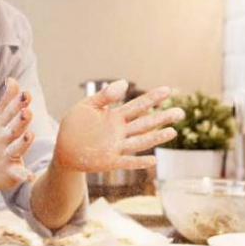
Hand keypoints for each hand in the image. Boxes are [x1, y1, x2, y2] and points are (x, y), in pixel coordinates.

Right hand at [0, 78, 35, 189]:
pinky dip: (24, 175)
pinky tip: (31, 176)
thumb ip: (8, 100)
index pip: (10, 111)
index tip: (26, 94)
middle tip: (26, 111)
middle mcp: (2, 139)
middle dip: (20, 120)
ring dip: (22, 143)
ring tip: (29, 135)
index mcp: (1, 124)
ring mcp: (5, 155)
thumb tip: (12, 78)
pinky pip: (18, 174)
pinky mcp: (10, 172)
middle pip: (12, 128)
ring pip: (15, 149)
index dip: (18, 103)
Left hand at [54, 80, 184, 172]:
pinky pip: (127, 162)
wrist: (64, 149)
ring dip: (156, 137)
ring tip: (173, 131)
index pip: (137, 106)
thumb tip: (124, 82)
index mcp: (114, 116)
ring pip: (140, 141)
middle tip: (180, 112)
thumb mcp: (86, 106)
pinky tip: (152, 161)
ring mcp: (116, 147)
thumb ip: (104, 96)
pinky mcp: (110, 161)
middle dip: (161, 118)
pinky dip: (139, 162)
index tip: (167, 90)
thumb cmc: (75, 126)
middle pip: (144, 123)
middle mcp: (120, 132)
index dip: (152, 98)